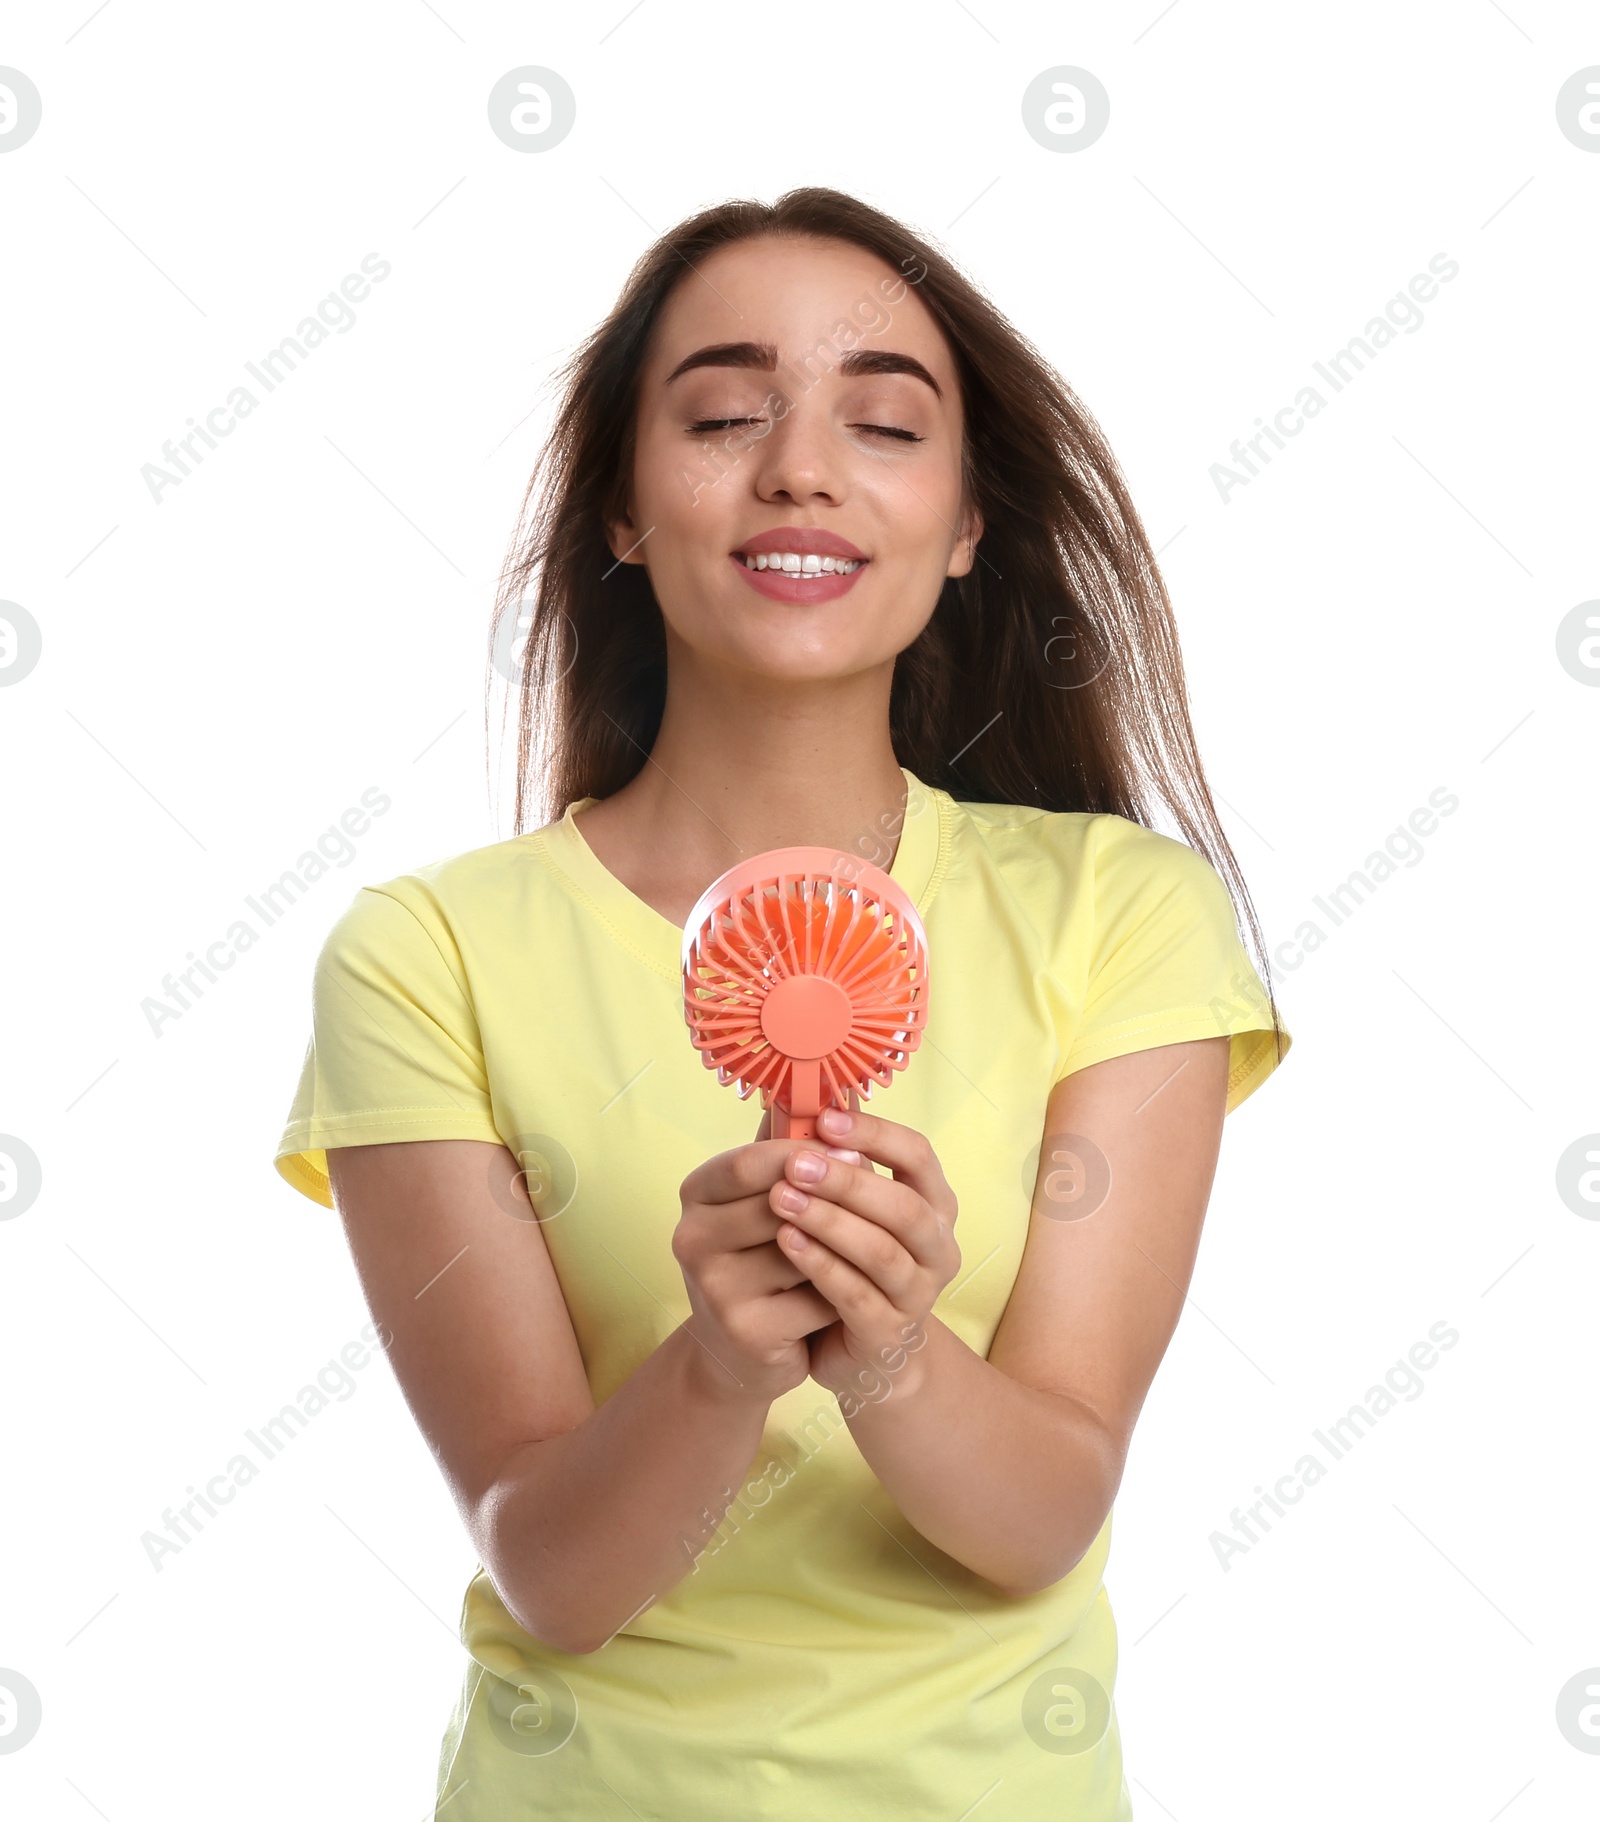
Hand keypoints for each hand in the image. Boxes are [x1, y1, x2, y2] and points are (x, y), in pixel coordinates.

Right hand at [673, 1114, 844, 1406]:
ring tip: (867, 1246)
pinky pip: (816, 1299)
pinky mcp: (744, 1331)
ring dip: (844, 1249)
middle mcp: (692, 1237)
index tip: (852, 1148)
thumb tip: (832, 1091)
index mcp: (696, 1193)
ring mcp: (713, 1288)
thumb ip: (789, 1149)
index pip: (749, 1162)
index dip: (804, 1154)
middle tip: (881, 1194)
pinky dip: (841, 1293)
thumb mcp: (764, 1200)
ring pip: (803, 1252)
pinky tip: (850, 1293)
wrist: (744, 1350)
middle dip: (835, 1200)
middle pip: (779, 1205)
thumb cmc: (762, 1257)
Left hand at [766, 1105, 960, 1410]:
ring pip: (882, 1252)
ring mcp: (919, 1294)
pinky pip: (857, 1297)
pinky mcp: (889, 1333)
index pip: (919, 1155)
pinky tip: (786, 1242)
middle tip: (796, 1162)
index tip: (825, 1119)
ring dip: (830, 1221)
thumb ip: (828, 1160)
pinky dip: (821, 1265)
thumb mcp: (846, 1207)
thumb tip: (791, 1098)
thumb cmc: (849, 1262)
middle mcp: (938, 1247)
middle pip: (904, 1206)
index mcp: (935, 1204)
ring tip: (782, 1200)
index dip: (875, 1133)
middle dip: (847, 1181)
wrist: (859, 1351)